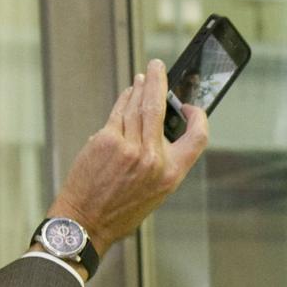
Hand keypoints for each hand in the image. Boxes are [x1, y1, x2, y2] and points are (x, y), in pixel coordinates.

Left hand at [45, 58, 208, 261]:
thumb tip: (160, 130)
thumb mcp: (156, 192)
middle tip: (158, 66)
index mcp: (171, 174)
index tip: (191, 107)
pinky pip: (118, 113)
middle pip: (159, 109)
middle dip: (159, 82)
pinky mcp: (107, 140)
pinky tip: (128, 93)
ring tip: (144, 76)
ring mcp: (128, 147)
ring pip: (137, 106)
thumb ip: (162, 161)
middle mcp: (153, 158)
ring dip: (140, 87)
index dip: (198, 118)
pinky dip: (124, 100)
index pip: (197, 137)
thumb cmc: (121, 211)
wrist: (87, 220)